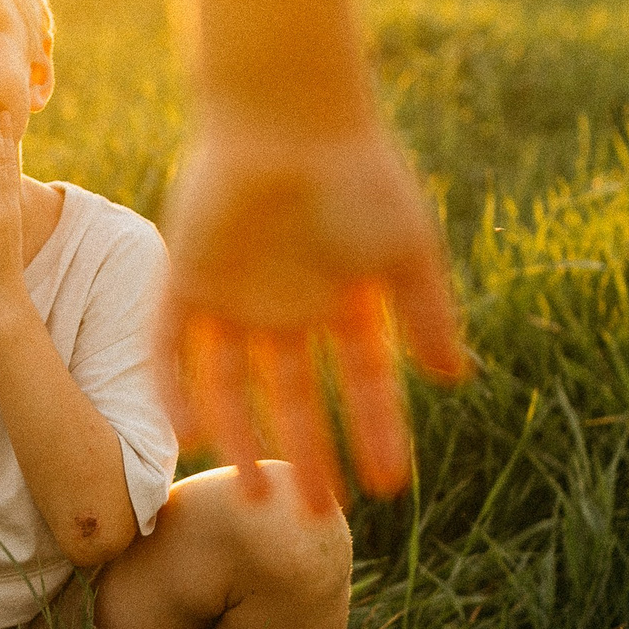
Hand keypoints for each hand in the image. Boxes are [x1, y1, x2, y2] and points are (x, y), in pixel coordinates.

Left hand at [159, 108, 465, 510]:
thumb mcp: (407, 250)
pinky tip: (194, 434)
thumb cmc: (358, 174)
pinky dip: (178, 388)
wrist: (288, 115)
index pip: (361, 381)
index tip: (390, 485)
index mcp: (342, 298)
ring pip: (231, 384)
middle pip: (294, 396)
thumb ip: (429, 314)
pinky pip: (173, 346)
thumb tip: (455, 381)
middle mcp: (286, 306)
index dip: (375, 430)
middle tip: (320, 513)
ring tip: (254, 493)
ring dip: (241, 436)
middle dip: (311, 452)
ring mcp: (233, 295)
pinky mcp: (185, 276)